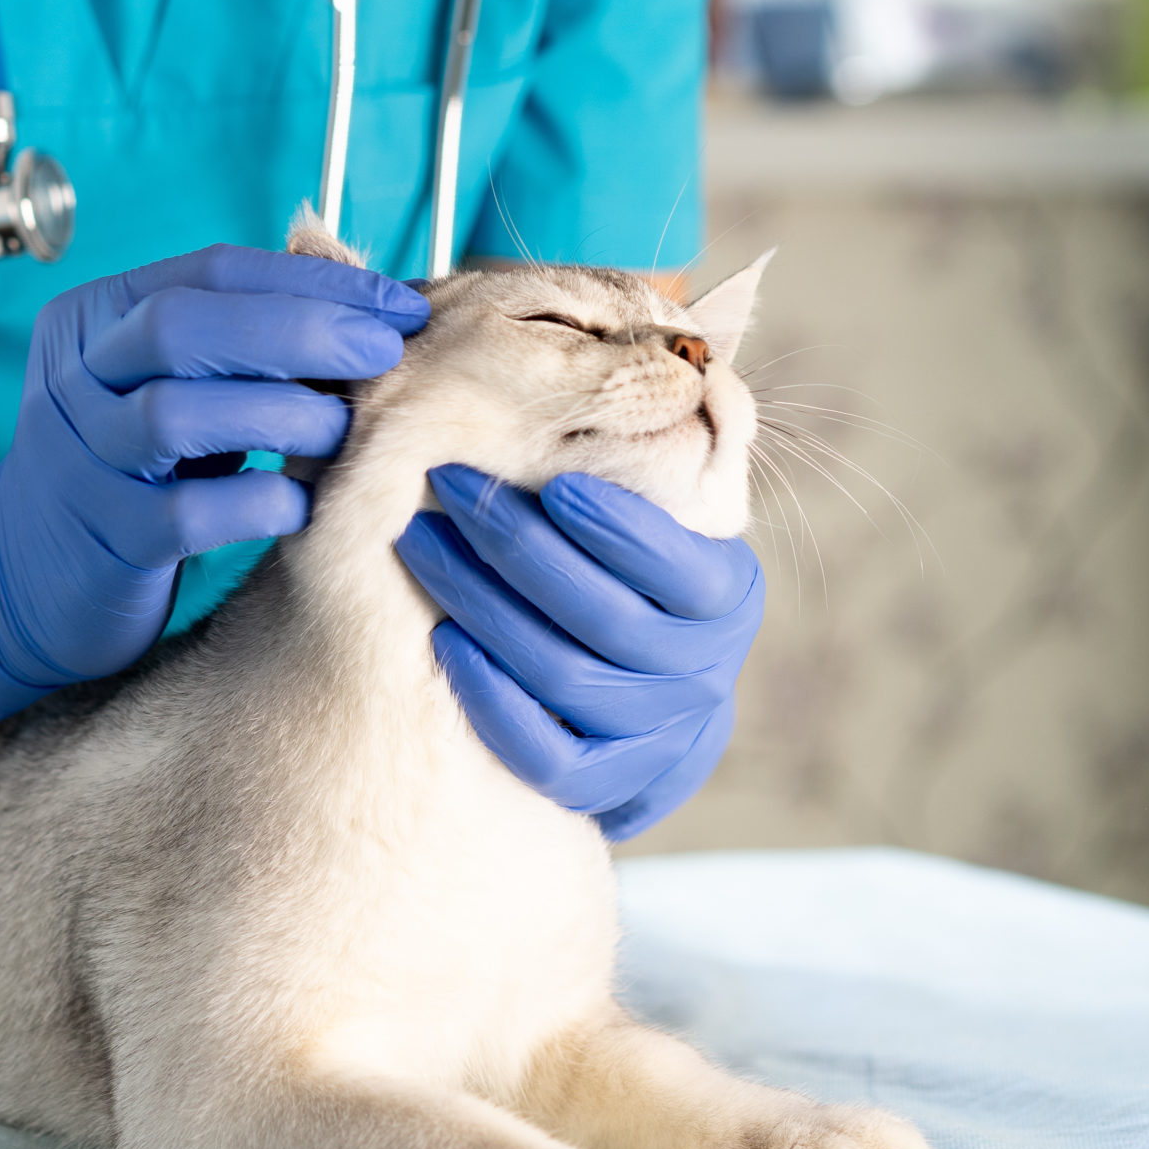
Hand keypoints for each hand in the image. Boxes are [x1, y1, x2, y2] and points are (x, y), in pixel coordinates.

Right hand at [0, 246, 429, 747]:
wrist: (23, 576)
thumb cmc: (133, 468)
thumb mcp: (172, 383)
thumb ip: (245, 338)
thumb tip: (374, 301)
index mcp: (94, 318)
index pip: (208, 271)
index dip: (313, 281)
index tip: (399, 306)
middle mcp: (72, 379)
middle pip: (178, 327)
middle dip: (297, 330)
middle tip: (383, 353)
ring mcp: (80, 461)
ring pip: (175, 416)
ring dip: (281, 413)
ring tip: (344, 430)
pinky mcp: (104, 541)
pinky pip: (185, 515)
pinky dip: (256, 504)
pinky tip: (301, 506)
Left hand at [395, 464, 762, 840]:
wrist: (644, 683)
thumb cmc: (633, 563)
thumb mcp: (661, 509)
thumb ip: (648, 459)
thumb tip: (621, 365)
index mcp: (726, 595)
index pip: (677, 567)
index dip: (617, 528)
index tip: (550, 484)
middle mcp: (703, 672)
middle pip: (604, 617)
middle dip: (516, 545)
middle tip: (446, 485)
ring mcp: (656, 734)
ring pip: (566, 676)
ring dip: (484, 604)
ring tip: (423, 543)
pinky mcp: (607, 783)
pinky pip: (547, 755)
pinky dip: (492, 698)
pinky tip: (443, 640)